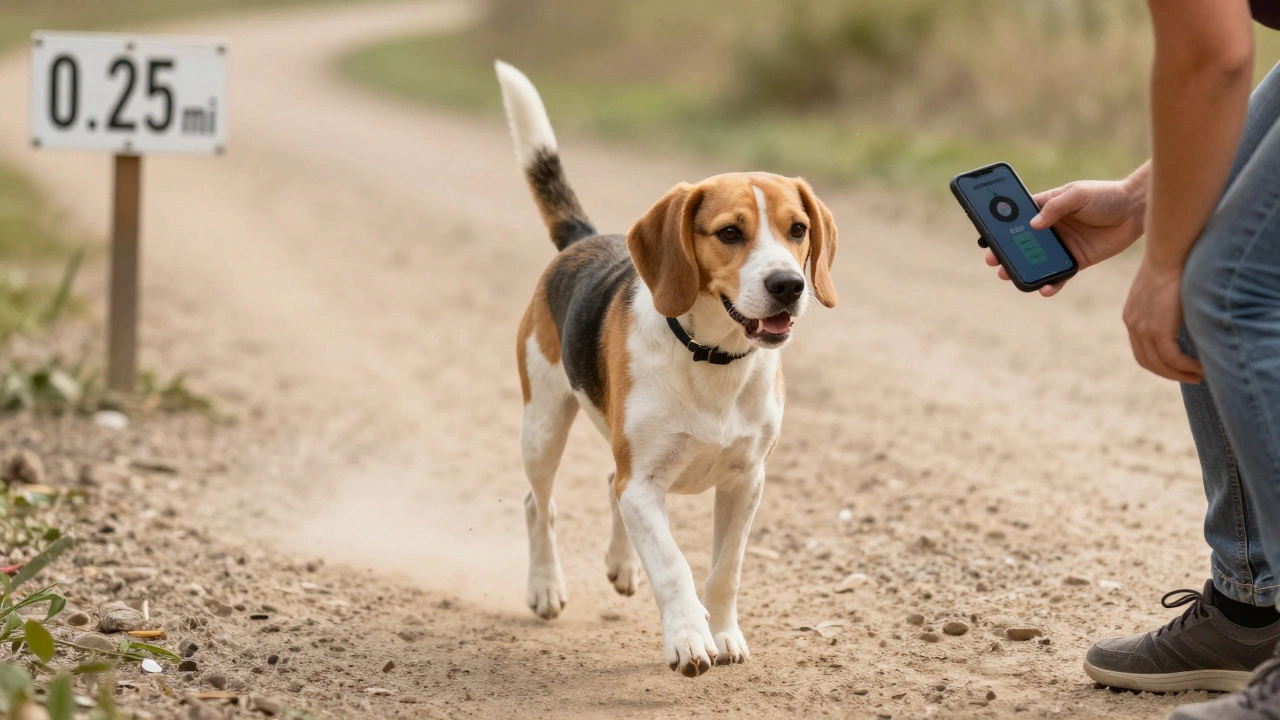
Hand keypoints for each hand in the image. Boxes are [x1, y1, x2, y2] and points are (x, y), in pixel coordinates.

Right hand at [985, 178, 1146, 296]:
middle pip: (1022, 244)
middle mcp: (1051, 229)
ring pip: (1036, 262)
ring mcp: (1062, 246)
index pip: (1017, 219)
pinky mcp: (1077, 261)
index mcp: (1046, 209)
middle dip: (1005, 253)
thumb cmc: (1105, 195)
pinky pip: (1059, 276)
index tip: (987, 237)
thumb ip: (1055, 208)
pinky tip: (1044, 289)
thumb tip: (1033, 226)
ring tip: (1009, 276)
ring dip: (1022, 270)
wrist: (1135, 209)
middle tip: (993, 261)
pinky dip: (1051, 284)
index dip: (1001, 228)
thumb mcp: (1077, 194)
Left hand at [1122, 258, 1202, 382]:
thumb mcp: (1163, 288)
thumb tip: (1182, 314)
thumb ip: (1166, 306)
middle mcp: (1133, 324)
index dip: (1159, 362)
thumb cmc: (1173, 263)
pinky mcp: (1157, 330)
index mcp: (1132, 316)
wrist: (1169, 252)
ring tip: (1199, 375)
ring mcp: (1143, 328)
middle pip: (1147, 361)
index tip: (1178, 367)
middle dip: (1169, 372)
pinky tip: (1200, 367)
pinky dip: (1186, 366)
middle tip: (1191, 376)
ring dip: (1180, 373)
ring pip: (1160, 363)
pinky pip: (1172, 358)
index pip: (1141, 349)